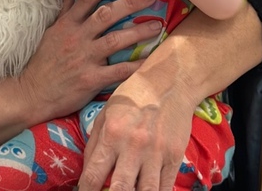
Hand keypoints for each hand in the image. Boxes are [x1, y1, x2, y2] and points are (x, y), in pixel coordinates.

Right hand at [18, 0, 162, 124]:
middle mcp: (77, 37)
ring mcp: (84, 57)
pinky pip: (117, 71)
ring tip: (156, 26)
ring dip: (137, 32)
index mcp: (68, 23)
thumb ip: (67, 10)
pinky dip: (134, 66)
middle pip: (106, 15)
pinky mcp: (90, 79)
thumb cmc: (45, 61)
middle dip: (129, 3)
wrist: (33, 92)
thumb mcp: (52, 30)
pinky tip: (149, 61)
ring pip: (114, 40)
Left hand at [79, 76, 191, 190]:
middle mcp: (133, 146)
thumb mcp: (106, 113)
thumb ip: (94, 145)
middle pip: (120, 190)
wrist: (169, 82)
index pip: (93, 176)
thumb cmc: (133, 97)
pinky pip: (165, 189)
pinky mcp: (175, 157)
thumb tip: (86, 175)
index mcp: (112, 134)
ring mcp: (156, 153)